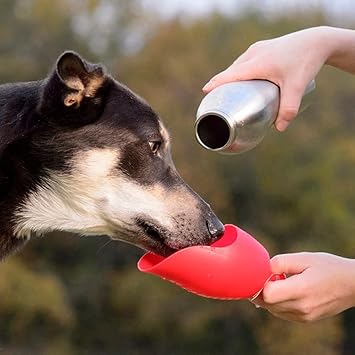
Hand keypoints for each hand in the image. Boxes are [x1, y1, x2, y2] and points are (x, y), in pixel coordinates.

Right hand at [203, 27, 332, 130]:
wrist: (317, 40)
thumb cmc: (305, 62)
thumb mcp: (297, 87)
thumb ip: (289, 109)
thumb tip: (279, 129)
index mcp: (257, 63)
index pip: (230, 74)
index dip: (216, 83)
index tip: (205, 92)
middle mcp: (253, 54)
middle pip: (231, 71)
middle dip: (221, 83)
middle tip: (217, 100)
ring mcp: (257, 49)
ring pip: (238, 65)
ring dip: (230, 77)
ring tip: (228, 92)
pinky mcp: (262, 47)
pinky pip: (244, 61)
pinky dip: (238, 71)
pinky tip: (241, 79)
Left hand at [252, 252, 354, 321]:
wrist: (352, 284)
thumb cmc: (328, 267)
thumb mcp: (304, 257)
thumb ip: (281, 262)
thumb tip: (264, 269)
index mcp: (301, 289)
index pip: (268, 294)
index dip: (260, 284)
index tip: (263, 274)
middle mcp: (302, 307)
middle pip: (268, 304)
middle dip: (261, 290)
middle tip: (265, 277)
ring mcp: (304, 316)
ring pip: (273, 310)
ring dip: (268, 298)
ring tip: (276, 282)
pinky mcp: (306, 319)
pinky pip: (282, 314)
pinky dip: (277, 304)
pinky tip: (282, 291)